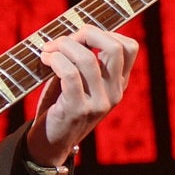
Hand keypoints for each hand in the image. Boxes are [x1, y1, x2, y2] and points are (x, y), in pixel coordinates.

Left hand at [26, 25, 140, 165]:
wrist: (50, 143)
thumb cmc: (61, 105)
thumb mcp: (81, 82)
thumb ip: (83, 59)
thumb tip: (71, 31)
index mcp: (119, 83)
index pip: (129, 47)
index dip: (103, 32)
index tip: (79, 37)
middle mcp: (114, 93)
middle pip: (114, 47)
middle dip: (85, 33)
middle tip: (63, 40)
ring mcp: (98, 103)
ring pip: (87, 58)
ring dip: (62, 46)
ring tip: (47, 51)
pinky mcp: (77, 109)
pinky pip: (69, 74)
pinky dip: (55, 60)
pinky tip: (45, 60)